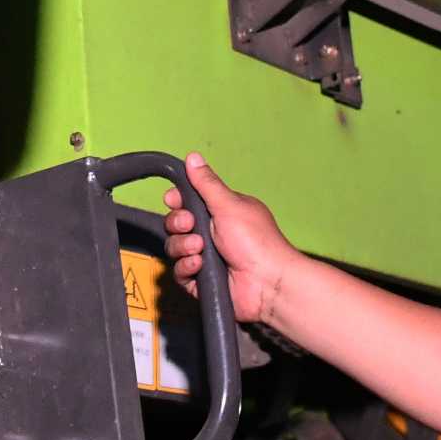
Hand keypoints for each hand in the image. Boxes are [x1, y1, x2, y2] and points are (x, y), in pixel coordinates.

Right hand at [163, 154, 297, 327]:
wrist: (267, 282)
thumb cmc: (256, 241)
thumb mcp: (229, 205)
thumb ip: (207, 183)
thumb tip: (193, 157)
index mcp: (220, 211)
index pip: (188, 201)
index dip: (177, 201)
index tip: (173, 199)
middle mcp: (212, 233)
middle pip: (176, 223)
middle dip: (178, 223)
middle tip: (191, 224)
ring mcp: (205, 257)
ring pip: (174, 247)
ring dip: (183, 245)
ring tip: (200, 248)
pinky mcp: (200, 280)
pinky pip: (179, 271)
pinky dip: (186, 266)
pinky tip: (199, 265)